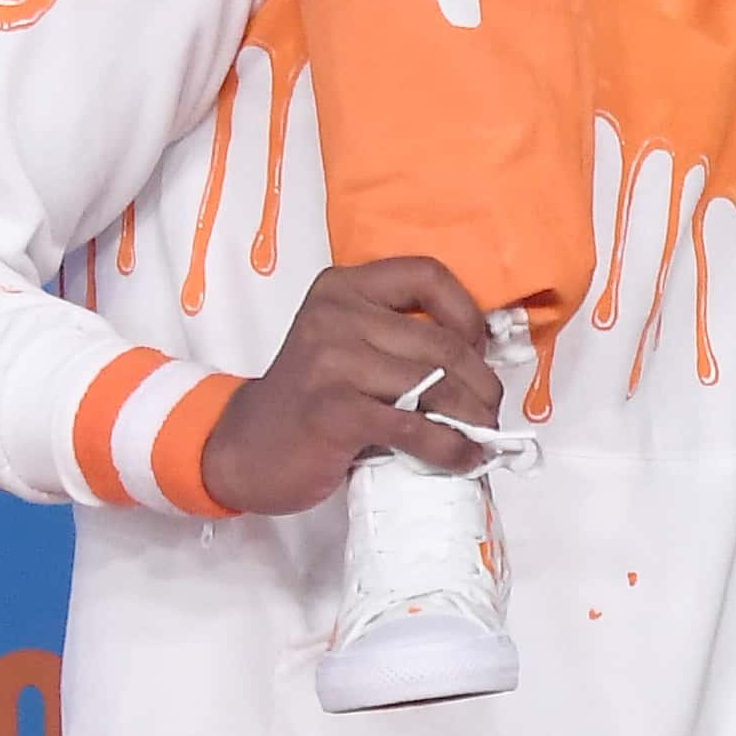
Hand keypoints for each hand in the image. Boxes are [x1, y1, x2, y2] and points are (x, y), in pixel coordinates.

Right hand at [196, 256, 500, 513]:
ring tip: (482, 439)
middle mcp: (336, 315)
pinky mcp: (335, 411)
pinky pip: (414, 426)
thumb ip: (399, 339)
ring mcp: (331, 361)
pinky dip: (450, 447)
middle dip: (482, 385)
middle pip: (442, 342)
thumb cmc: (311, 400)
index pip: (427, 276)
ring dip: (473, 419)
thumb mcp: (348, 347)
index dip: (468, 315)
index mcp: (343, 287)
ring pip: (435, 385)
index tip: (480, 352)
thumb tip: (482, 361)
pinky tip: (463, 458)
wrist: (246, 448)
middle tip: (490, 413)